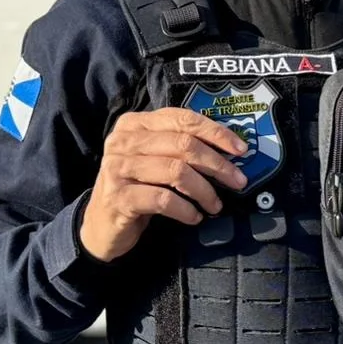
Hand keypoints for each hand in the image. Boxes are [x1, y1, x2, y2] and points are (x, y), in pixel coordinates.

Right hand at [79, 108, 249, 261]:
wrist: (102, 225)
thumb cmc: (138, 187)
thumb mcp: (156, 159)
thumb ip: (181, 147)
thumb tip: (230, 149)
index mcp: (135, 123)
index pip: (183, 119)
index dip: (216, 133)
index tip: (240, 150)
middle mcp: (123, 140)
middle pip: (183, 145)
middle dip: (217, 164)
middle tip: (238, 181)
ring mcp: (118, 168)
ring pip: (176, 172)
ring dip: (205, 191)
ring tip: (215, 205)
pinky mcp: (118, 197)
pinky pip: (164, 199)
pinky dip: (186, 209)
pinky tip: (194, 217)